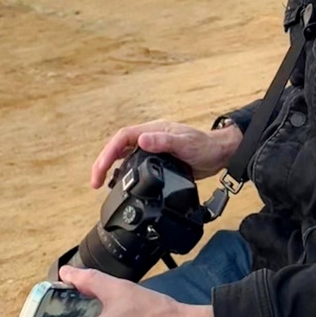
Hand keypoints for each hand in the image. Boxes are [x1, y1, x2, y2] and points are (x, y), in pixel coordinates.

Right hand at [90, 118, 241, 188]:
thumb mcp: (185, 144)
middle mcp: (150, 138)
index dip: (107, 154)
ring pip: (125, 156)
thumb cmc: (205, 146)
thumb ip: (164, 142)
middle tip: (95, 183)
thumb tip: (141, 140)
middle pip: (118, 147)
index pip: (122, 139)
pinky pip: (135, 165)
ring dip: (112, 168)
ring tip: (103, 185)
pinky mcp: (158, 160)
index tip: (100, 172)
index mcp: (153, 131)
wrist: (220, 155)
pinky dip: (125, 174)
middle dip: (104, 163)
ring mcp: (153, 149)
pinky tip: (123, 185)